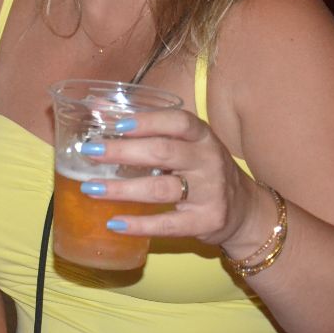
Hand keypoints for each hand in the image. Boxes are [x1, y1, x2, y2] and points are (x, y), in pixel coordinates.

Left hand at [76, 108, 267, 247]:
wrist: (244, 209)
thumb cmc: (201, 168)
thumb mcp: (184, 143)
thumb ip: (147, 127)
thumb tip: (96, 108)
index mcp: (202, 136)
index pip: (178, 121)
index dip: (148, 121)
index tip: (117, 125)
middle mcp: (208, 160)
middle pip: (163, 152)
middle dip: (122, 152)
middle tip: (89, 152)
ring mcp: (210, 192)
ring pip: (161, 188)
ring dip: (121, 189)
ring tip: (90, 188)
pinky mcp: (206, 221)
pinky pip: (168, 224)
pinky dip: (139, 224)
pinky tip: (114, 222)